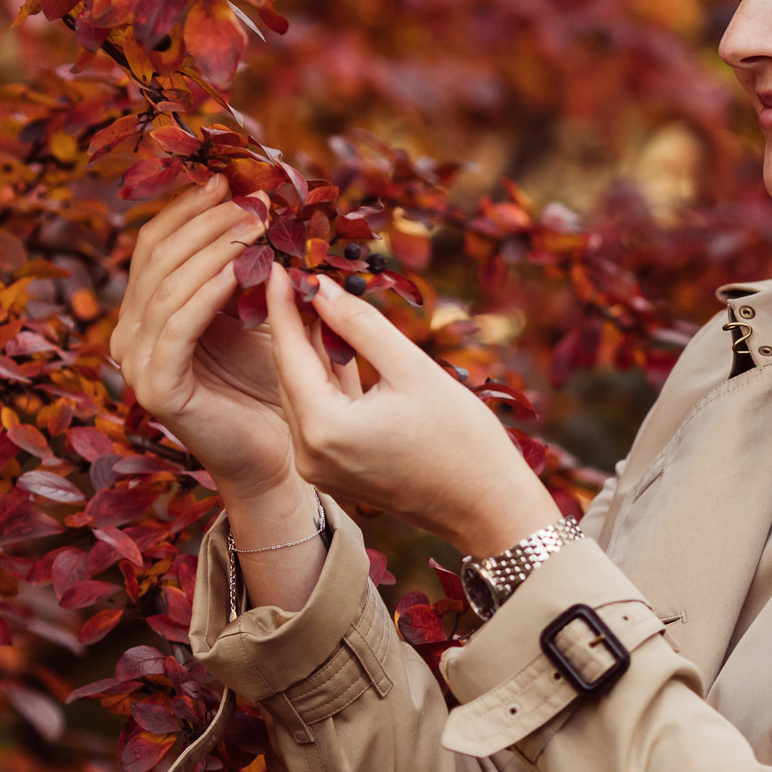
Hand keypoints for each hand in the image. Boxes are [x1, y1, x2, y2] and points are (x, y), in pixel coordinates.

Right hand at [116, 177, 349, 503]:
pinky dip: (206, 293)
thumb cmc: (275, 381)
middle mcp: (132, 332)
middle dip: (205, 221)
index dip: (189, 207)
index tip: (231, 179)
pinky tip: (239, 270)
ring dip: (212, 248)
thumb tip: (263, 197)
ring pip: (165, 286)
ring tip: (254, 223)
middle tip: (249, 196)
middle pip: (157, 257)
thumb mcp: (262, 309)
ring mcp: (137, 361)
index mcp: (149, 309)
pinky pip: (176, 328)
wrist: (281, 456)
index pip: (155, 241)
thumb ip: (253, 263)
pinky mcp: (156, 388)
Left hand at [261, 264, 558, 560]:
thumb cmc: (463, 439)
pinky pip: (318, 416)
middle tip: (298, 274)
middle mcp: (309, 455)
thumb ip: (360, 325)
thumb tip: (321, 286)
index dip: (284, 304)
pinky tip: (334, 345)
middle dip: (293, 324)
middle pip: (290, 376)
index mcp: (324, 429)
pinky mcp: (334, 474)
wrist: (490, 508)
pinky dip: (325, 381)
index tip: (281, 263)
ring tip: (315, 300)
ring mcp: (319, 469)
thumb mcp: (413, 370)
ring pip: (302, 395)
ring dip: (308, 350)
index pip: (289, 353)